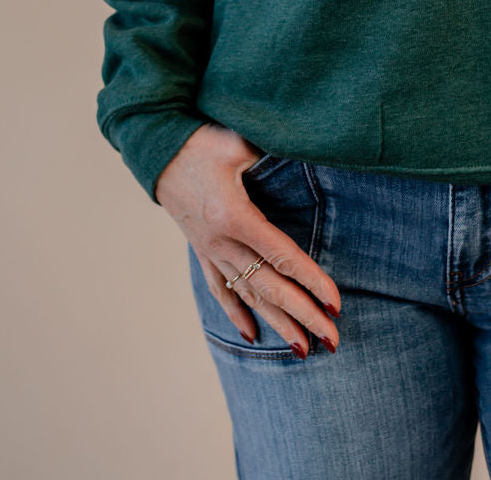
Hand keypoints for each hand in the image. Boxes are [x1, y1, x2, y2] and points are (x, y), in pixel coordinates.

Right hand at [154, 121, 341, 356]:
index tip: (335, 304)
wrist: (155, 148)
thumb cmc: (202, 141)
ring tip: (303, 349)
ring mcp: (210, 249)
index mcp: (235, 216)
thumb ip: (272, 160)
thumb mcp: (239, 145)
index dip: (311, 281)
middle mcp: (222, 242)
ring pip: (249, 294)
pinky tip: (253, 335)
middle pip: (270, 287)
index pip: (282, 257)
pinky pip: (221, 287)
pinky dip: (237, 312)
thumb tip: (308, 158)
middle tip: (333, 341)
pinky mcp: (202, 248)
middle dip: (303, 316)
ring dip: (277, 323)